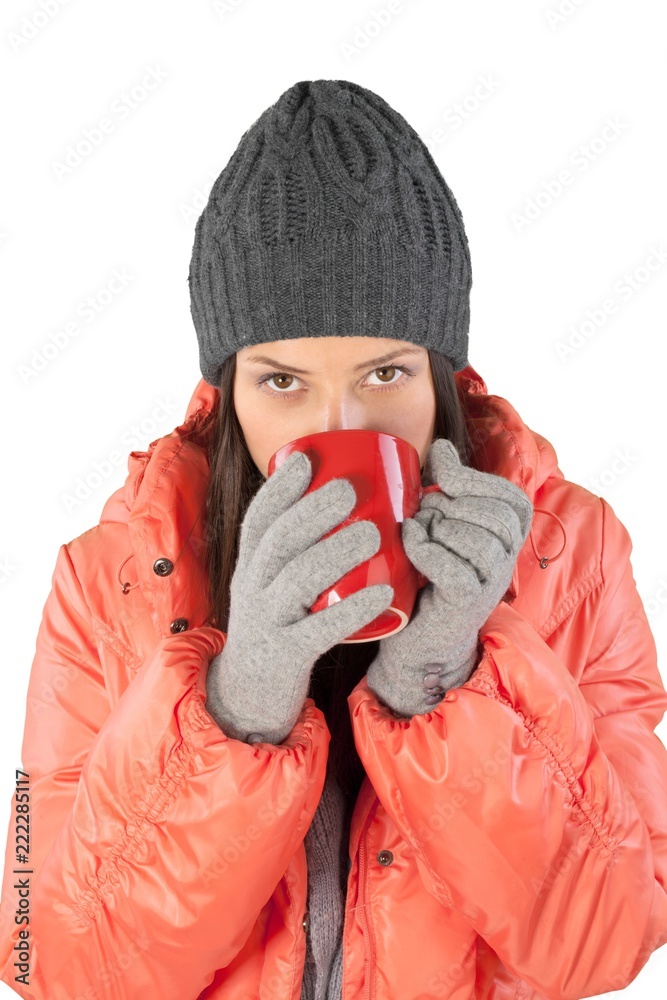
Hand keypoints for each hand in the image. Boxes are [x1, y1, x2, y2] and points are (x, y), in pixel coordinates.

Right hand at [205, 450, 393, 744]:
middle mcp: (252, 590)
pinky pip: (318, 630)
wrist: (247, 698)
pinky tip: (381, 594)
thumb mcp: (270, 588)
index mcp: (250, 569)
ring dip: (335, 552)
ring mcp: (267, 623)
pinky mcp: (286, 656)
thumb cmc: (275, 629)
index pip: (257, 521)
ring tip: (373, 533)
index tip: (304, 460)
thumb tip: (342, 507)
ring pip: (297, 580)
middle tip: (349, 490)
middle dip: (312, 511)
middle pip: (278, 543)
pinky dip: (351, 611)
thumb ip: (295, 555)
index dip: (278, 489)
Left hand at [366, 438, 532, 717]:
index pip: (506, 494)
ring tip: (416, 532)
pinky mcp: (469, 604)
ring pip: (477, 540)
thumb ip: (446, 485)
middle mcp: (510, 557)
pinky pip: (455, 567)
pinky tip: (410, 543)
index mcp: (510, 531)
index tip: (438, 480)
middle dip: (450, 505)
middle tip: (422, 516)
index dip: (469, 480)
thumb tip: (442, 446)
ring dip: (438, 528)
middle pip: (492, 515)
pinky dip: (426, 550)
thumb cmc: (426, 569)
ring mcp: (492, 582)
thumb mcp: (439, 519)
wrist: (417, 633)